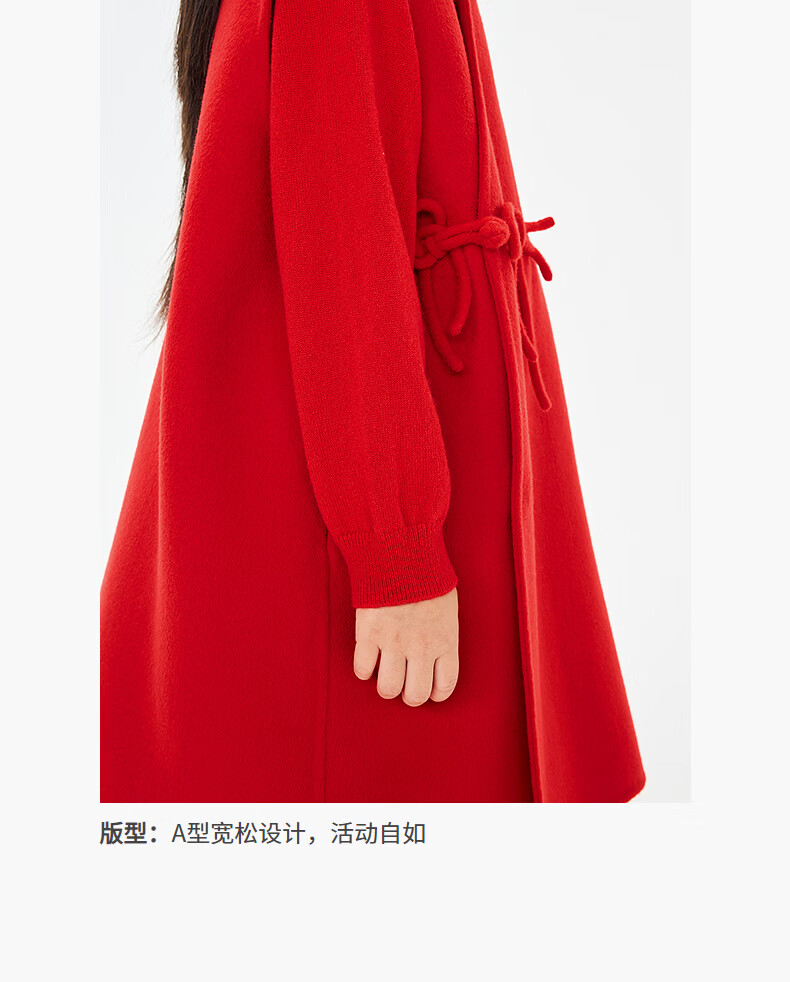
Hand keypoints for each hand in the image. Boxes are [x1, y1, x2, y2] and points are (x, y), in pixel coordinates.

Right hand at [353, 588, 458, 705]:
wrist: (401, 553)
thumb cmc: (426, 577)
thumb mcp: (446, 608)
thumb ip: (442, 635)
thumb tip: (436, 653)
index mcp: (445, 641)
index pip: (446, 685)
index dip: (436, 693)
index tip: (429, 690)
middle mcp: (421, 647)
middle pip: (416, 695)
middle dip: (410, 695)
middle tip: (404, 684)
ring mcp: (394, 643)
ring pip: (389, 689)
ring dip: (387, 686)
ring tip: (385, 674)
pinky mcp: (369, 635)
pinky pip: (363, 670)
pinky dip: (364, 670)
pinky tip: (369, 659)